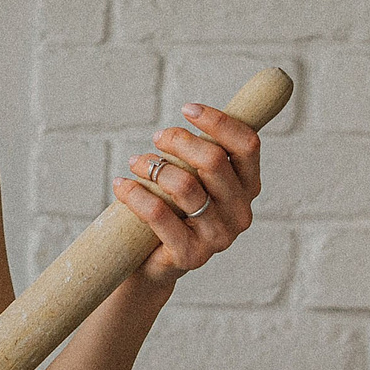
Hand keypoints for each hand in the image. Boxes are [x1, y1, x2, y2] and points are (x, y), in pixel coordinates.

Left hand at [113, 103, 262, 287]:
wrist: (153, 261)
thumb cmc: (174, 207)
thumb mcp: (195, 176)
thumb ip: (202, 151)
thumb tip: (194, 110)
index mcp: (248, 187)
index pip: (247, 145)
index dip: (219, 122)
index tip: (187, 108)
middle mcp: (240, 213)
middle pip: (214, 161)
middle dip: (180, 141)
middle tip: (157, 137)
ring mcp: (218, 237)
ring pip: (186, 186)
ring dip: (154, 166)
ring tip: (135, 161)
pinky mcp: (191, 255)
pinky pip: (160, 216)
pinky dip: (135, 195)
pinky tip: (121, 185)